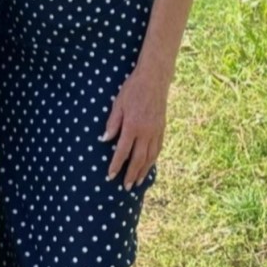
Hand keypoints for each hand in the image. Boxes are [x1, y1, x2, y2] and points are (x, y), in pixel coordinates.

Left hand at [101, 73, 167, 189]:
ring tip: (137, 182)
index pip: (123, 151)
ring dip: (143, 171)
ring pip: (150, 157)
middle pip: (139, 159)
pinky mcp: (162, 128)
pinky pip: (158, 149)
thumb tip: (105, 140)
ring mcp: (156, 131)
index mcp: (133, 126)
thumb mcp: (118, 104)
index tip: (111, 176)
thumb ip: (112, 123)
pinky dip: (153, 160)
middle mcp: (146, 132)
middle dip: (131, 174)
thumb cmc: (133, 89)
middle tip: (125, 187)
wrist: (154, 79)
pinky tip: (149, 165)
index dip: (116, 165)